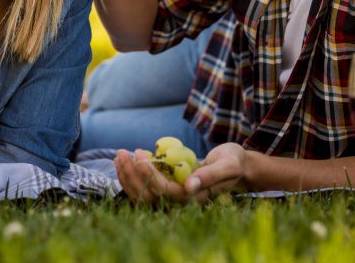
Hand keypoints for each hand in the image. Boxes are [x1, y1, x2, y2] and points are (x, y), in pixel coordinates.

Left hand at [115, 143, 250, 203]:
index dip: (148, 174)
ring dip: (126, 176)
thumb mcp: (227, 165)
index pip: (163, 191)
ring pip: (142, 194)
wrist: (235, 165)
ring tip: (119, 155)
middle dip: (131, 174)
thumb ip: (209, 176)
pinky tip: (124, 161)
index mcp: (193, 197)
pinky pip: (144, 187)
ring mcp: (172, 196)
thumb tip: (189, 187)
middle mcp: (180, 201)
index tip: (140, 152)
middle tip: (122, 152)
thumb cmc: (233, 162)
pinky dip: (131, 175)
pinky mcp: (167, 188)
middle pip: (148, 195)